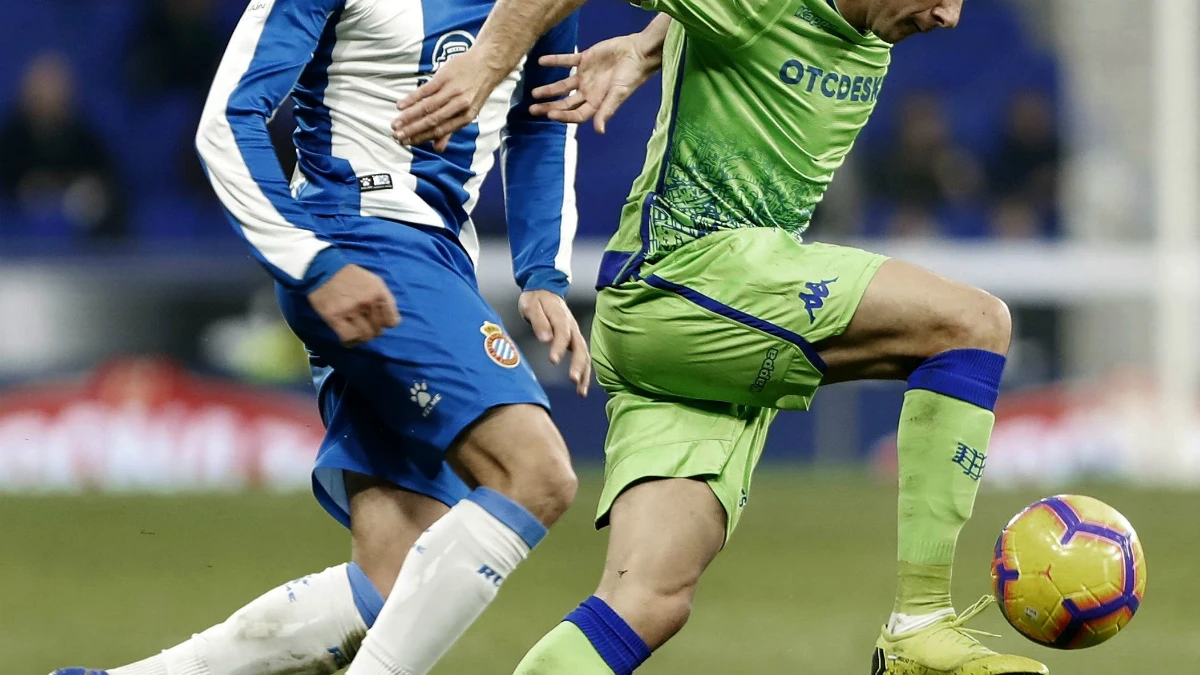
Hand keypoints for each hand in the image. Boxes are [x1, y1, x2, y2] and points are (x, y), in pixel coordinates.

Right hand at [307, 264, 400, 346]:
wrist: (324, 269)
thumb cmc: (351, 276)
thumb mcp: (374, 281)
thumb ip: (384, 299)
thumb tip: (390, 321)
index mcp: (379, 292)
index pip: (392, 322)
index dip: (385, 324)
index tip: (378, 321)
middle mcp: (367, 302)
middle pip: (378, 331)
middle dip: (372, 330)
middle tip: (363, 326)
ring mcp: (351, 310)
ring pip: (364, 336)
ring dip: (361, 337)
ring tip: (355, 332)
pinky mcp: (334, 317)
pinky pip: (348, 338)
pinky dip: (350, 341)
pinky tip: (347, 338)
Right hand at [393, 51, 506, 150]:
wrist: (488, 63)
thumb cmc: (476, 89)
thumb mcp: (468, 111)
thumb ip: (451, 130)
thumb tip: (438, 149)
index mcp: (466, 117)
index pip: (440, 131)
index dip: (422, 138)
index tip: (406, 142)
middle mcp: (460, 105)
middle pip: (432, 120)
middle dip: (413, 130)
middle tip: (396, 136)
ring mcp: (452, 90)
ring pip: (427, 107)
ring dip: (409, 117)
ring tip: (395, 124)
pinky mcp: (445, 76)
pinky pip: (426, 90)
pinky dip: (412, 99)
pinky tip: (401, 106)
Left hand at [519, 290, 590, 396]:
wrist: (544, 289)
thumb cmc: (535, 299)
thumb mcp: (531, 306)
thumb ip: (538, 321)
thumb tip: (545, 339)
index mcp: (560, 316)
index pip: (562, 333)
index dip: (559, 347)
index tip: (553, 361)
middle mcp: (572, 326)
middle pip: (580, 347)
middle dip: (578, 365)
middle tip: (573, 381)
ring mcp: (575, 334)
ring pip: (585, 355)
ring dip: (584, 373)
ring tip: (580, 392)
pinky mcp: (575, 340)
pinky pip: (583, 357)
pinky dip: (584, 373)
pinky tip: (581, 387)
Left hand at [528, 32, 662, 133]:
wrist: (639, 52)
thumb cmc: (632, 76)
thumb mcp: (619, 94)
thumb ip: (607, 111)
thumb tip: (599, 131)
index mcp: (596, 102)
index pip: (576, 114)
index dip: (563, 115)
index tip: (549, 114)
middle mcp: (588, 92)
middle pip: (565, 102)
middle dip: (549, 106)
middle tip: (533, 109)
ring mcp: (586, 76)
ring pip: (563, 85)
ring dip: (549, 89)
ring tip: (534, 93)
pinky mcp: (585, 59)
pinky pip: (567, 60)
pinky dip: (554, 60)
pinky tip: (541, 61)